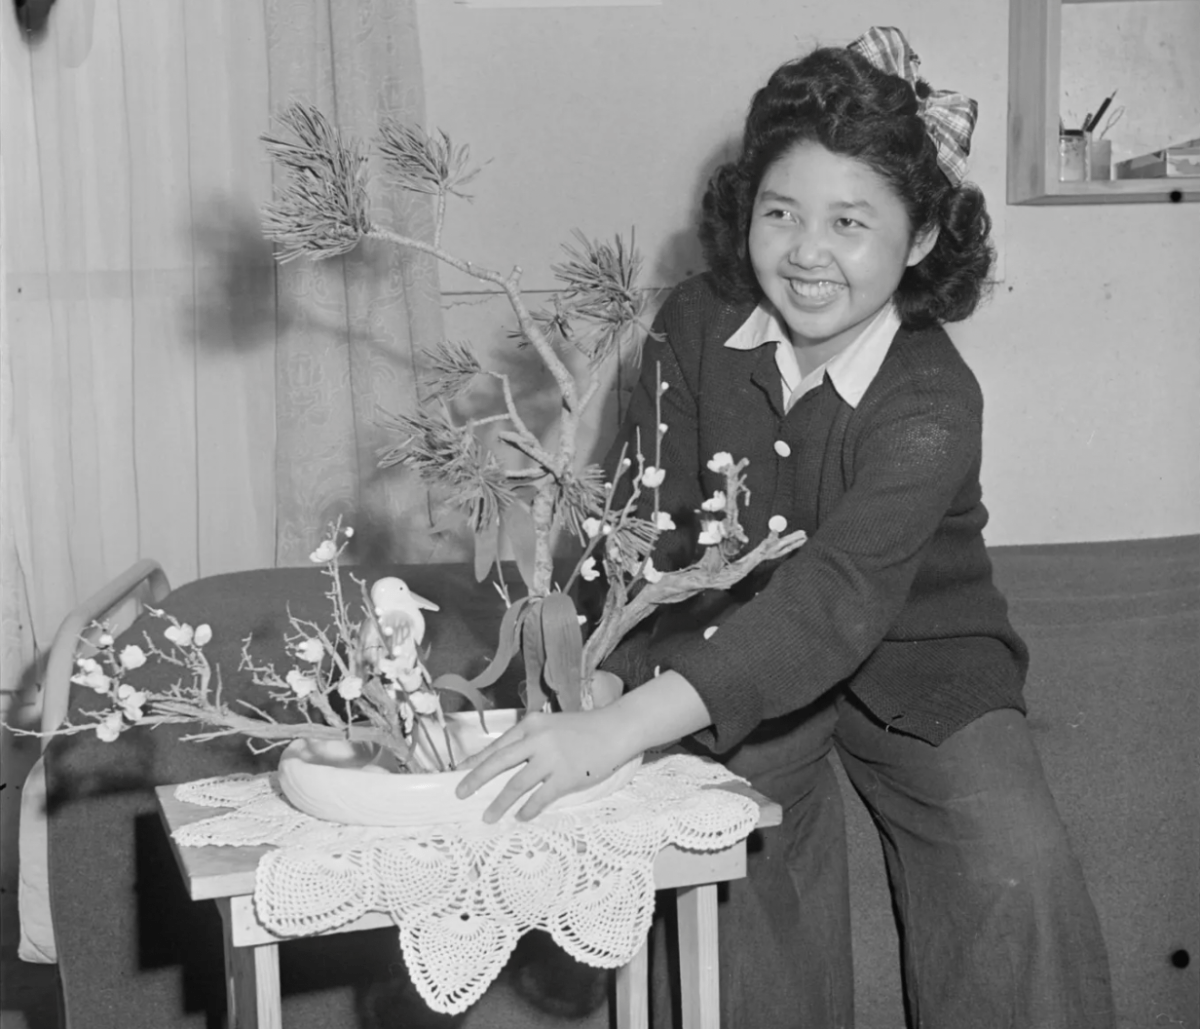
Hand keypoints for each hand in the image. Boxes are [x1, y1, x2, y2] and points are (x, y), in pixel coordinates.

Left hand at [455, 703, 636, 822]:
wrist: (615, 730)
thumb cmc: (583, 729)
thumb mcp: (551, 725)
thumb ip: (530, 740)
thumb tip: (505, 763)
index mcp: (531, 724)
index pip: (497, 745)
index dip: (476, 761)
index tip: (459, 773)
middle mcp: (537, 739)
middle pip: (499, 762)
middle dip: (476, 779)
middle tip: (460, 794)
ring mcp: (552, 759)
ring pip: (516, 784)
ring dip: (500, 803)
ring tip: (488, 816)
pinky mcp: (566, 776)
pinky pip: (540, 798)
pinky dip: (528, 809)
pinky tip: (521, 817)